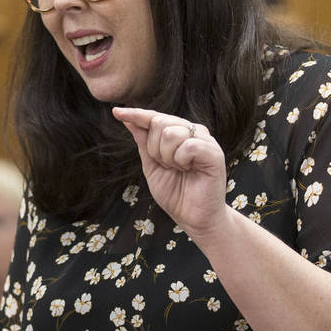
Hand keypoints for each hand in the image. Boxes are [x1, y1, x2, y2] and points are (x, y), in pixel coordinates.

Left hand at [112, 107, 228, 238]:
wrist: (194, 218)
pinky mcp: (214, 153)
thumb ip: (143, 142)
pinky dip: (181, 161)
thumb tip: (128, 120)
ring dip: (168, 157)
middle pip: (160, 123)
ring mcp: (205, 141)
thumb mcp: (152, 166)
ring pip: (171, 133)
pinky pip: (188, 146)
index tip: (116, 112)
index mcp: (180, 133)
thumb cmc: (176, 194)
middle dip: (154, 148)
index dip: (136, 114)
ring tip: (180, 170)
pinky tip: (188, 170)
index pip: (155, 117)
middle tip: (168, 166)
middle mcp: (194, 132)